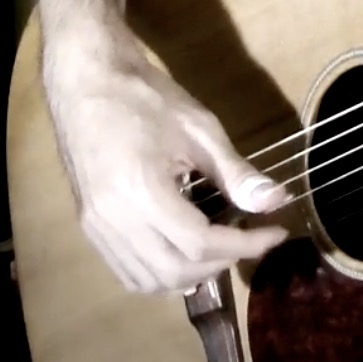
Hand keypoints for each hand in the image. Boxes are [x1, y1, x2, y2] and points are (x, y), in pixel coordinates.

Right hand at [43, 27, 290, 293]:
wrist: (85, 80)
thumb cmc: (144, 98)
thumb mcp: (199, 130)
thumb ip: (236, 173)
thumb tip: (277, 202)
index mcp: (140, 191)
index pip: (200, 244)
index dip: (245, 246)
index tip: (276, 233)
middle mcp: (112, 220)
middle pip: (175, 272)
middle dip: (221, 264)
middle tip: (248, 240)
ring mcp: (95, 227)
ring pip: (148, 281)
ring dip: (191, 276)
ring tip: (219, 248)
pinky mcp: (88, 226)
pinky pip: (126, 271)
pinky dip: (161, 274)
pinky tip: (184, 252)